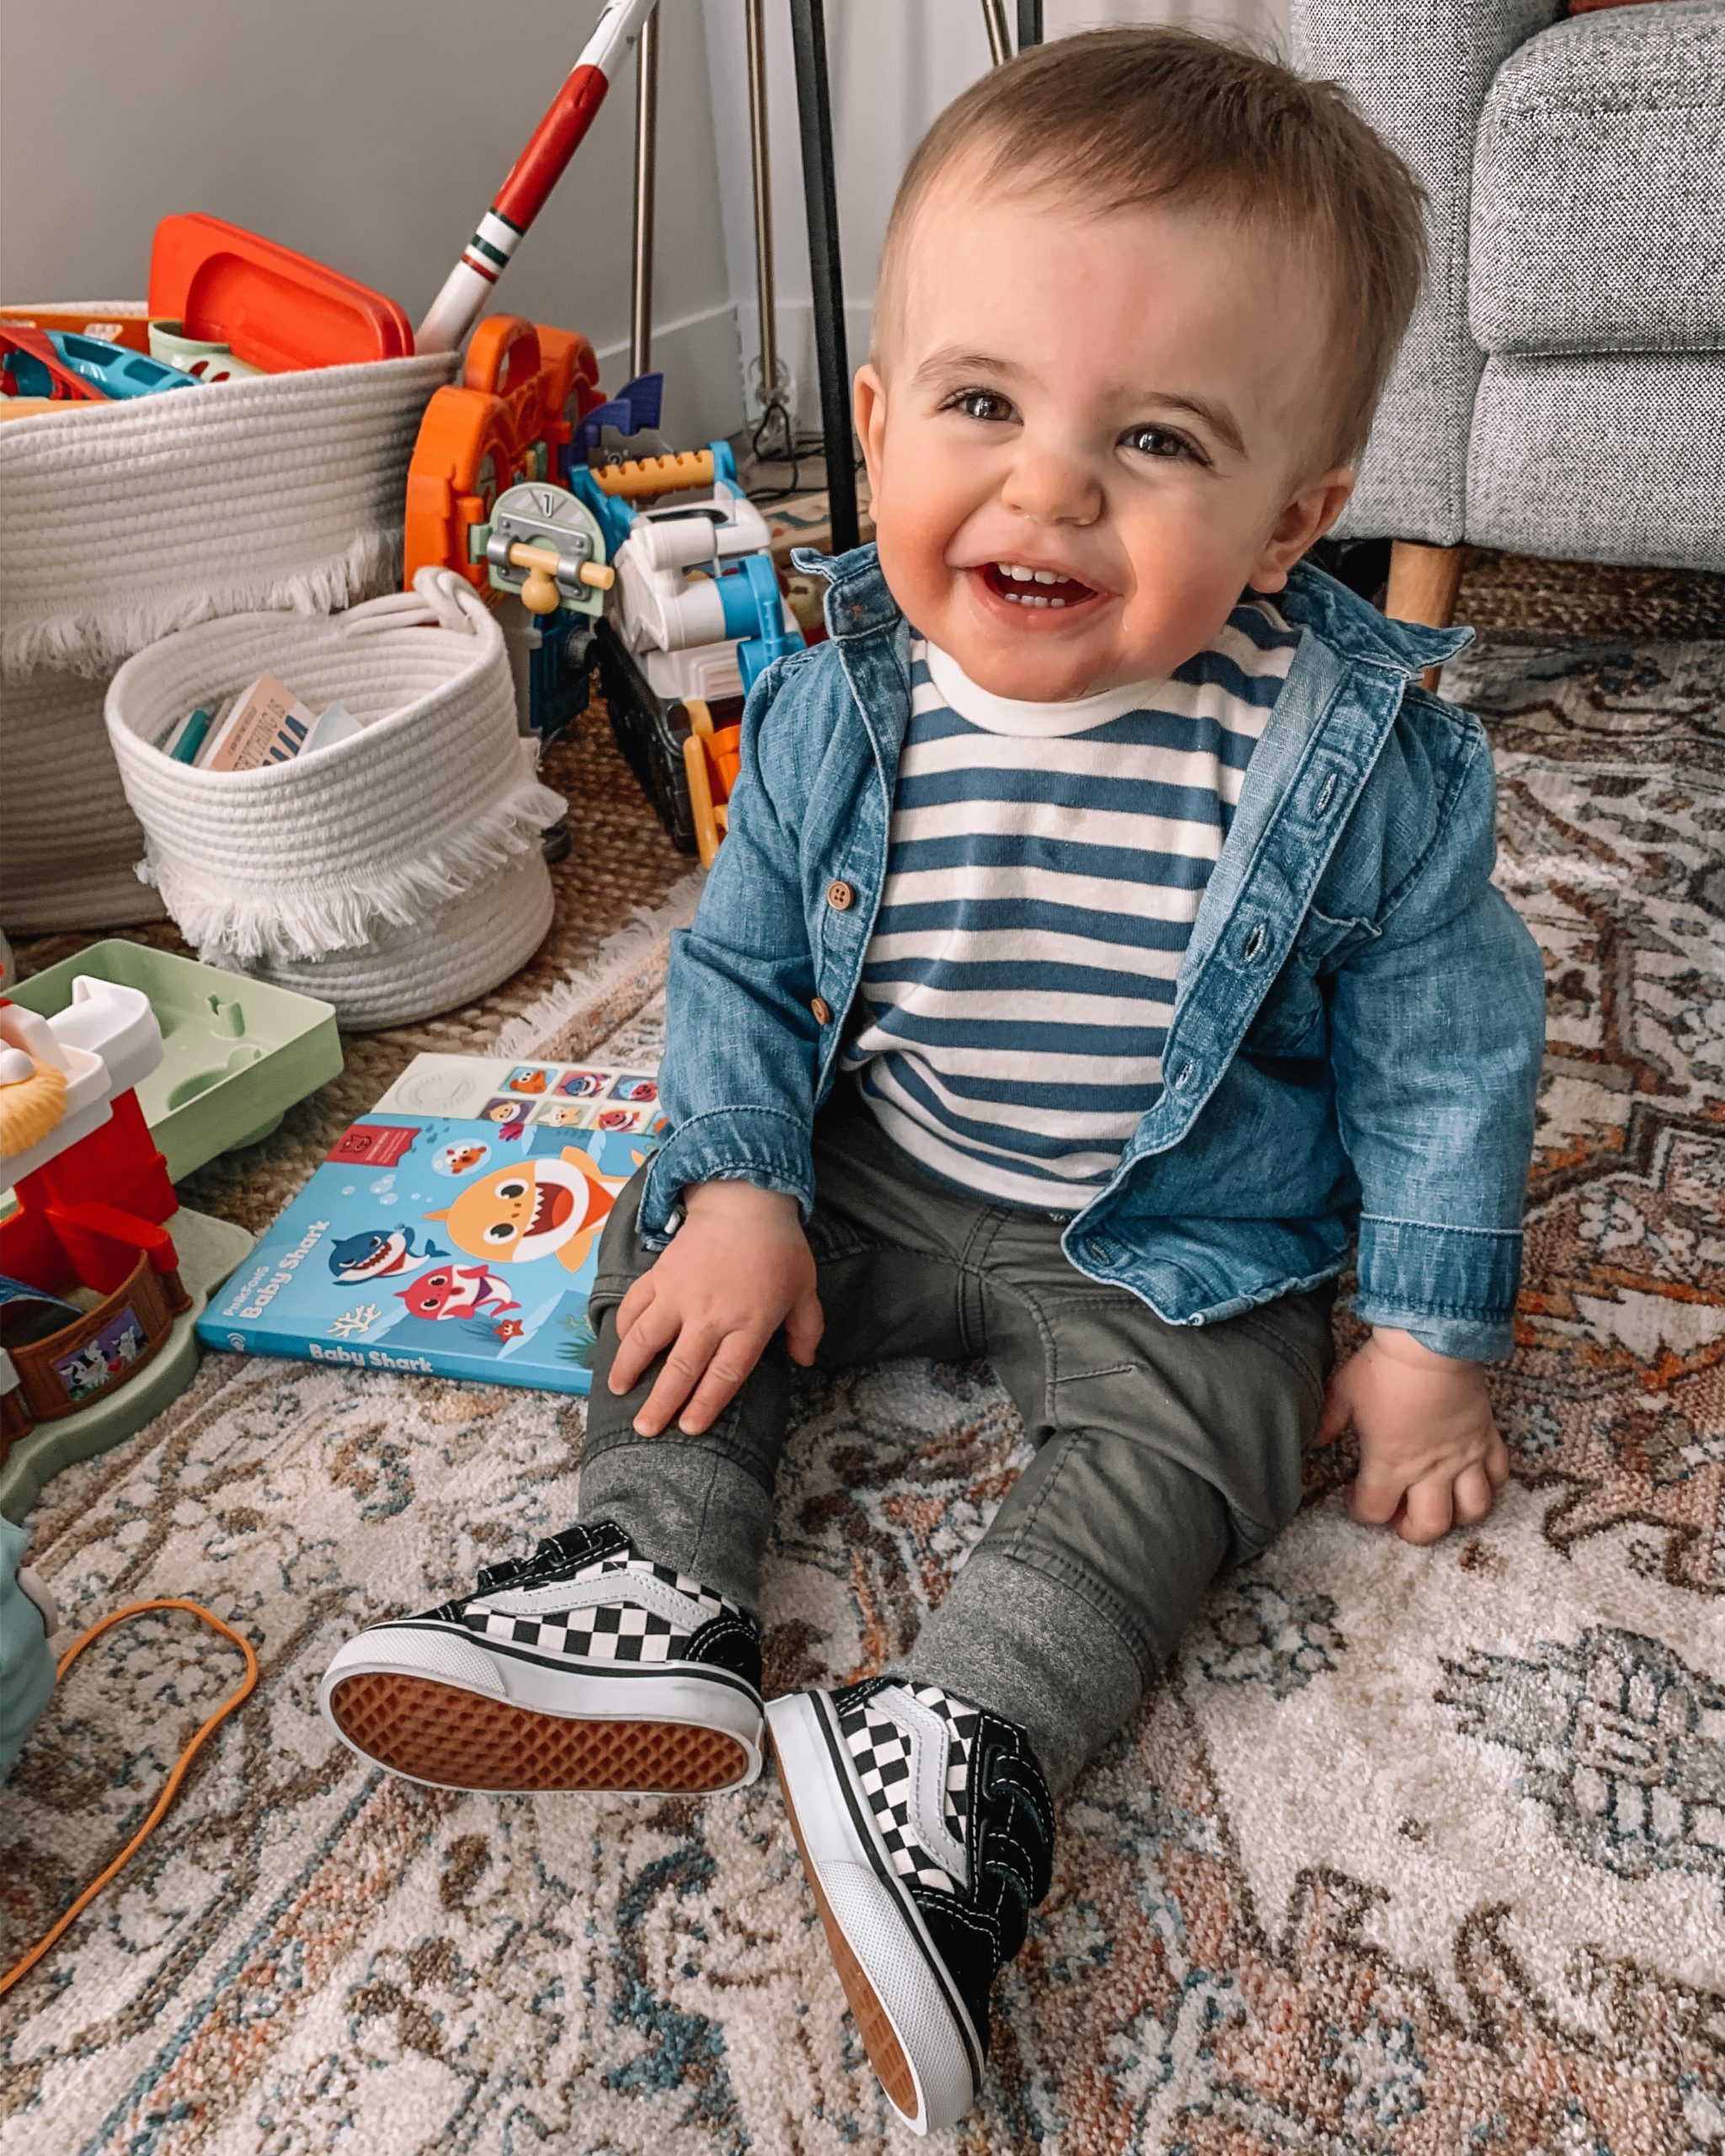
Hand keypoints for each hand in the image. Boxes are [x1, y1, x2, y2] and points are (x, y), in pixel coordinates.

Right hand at [606, 1181, 822, 1437]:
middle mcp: (710, 1315)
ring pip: (646, 1339)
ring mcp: (680, 1295)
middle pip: (681, 1368)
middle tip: (645, 1428)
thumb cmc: (779, 1248)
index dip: (705, 1405)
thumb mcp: (805, 1290)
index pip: (724, 1375)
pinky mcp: (660, 1276)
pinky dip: (623, 1327)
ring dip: (629, 1368)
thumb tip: (804, 1361)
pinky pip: (635, 1306)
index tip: (689, 1428)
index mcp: (748, 1324)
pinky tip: (619, 1345)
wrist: (745, 1200)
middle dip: (660, 1402)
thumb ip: (806, 1329)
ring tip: (619, 1390)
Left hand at [1319, 1326, 1510, 1544]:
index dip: (1360, 1511)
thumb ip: (1328, 1421)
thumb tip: (1316, 1440)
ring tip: (1440, 1503)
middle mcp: (1431, 1469)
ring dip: (1456, 1516)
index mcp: (1390, 1462)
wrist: (1431, 1341)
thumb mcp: (1343, 1392)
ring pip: (1473, 1510)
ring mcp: (1464, 1456)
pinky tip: (1473, 1476)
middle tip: (1399, 1514)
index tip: (1353, 1497)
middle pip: (1429, 1526)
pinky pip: (1500, 1473)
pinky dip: (1489, 1482)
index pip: (1374, 1510)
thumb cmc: (1385, 1367)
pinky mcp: (1487, 1437)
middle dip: (1411, 1531)